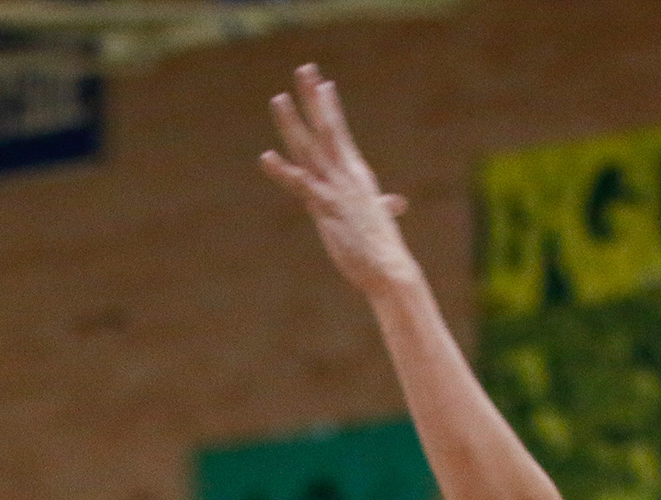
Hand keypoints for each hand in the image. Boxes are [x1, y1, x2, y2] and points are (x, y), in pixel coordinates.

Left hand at [257, 64, 419, 300]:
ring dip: (292, 123)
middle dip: (313, 98)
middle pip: (325, 129)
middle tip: (304, 69)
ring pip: (309, 149)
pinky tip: (265, 157)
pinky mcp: (326, 209)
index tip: (322, 83)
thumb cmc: (382, 248)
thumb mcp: (378, 219)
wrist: (390, 270)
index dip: (329, 108)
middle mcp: (346, 175)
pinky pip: (300, 185)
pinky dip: (283, 170)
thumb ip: (381, 206)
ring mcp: (335, 190)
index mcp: (356, 175)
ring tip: (278, 98)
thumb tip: (395, 204)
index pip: (339, 134)